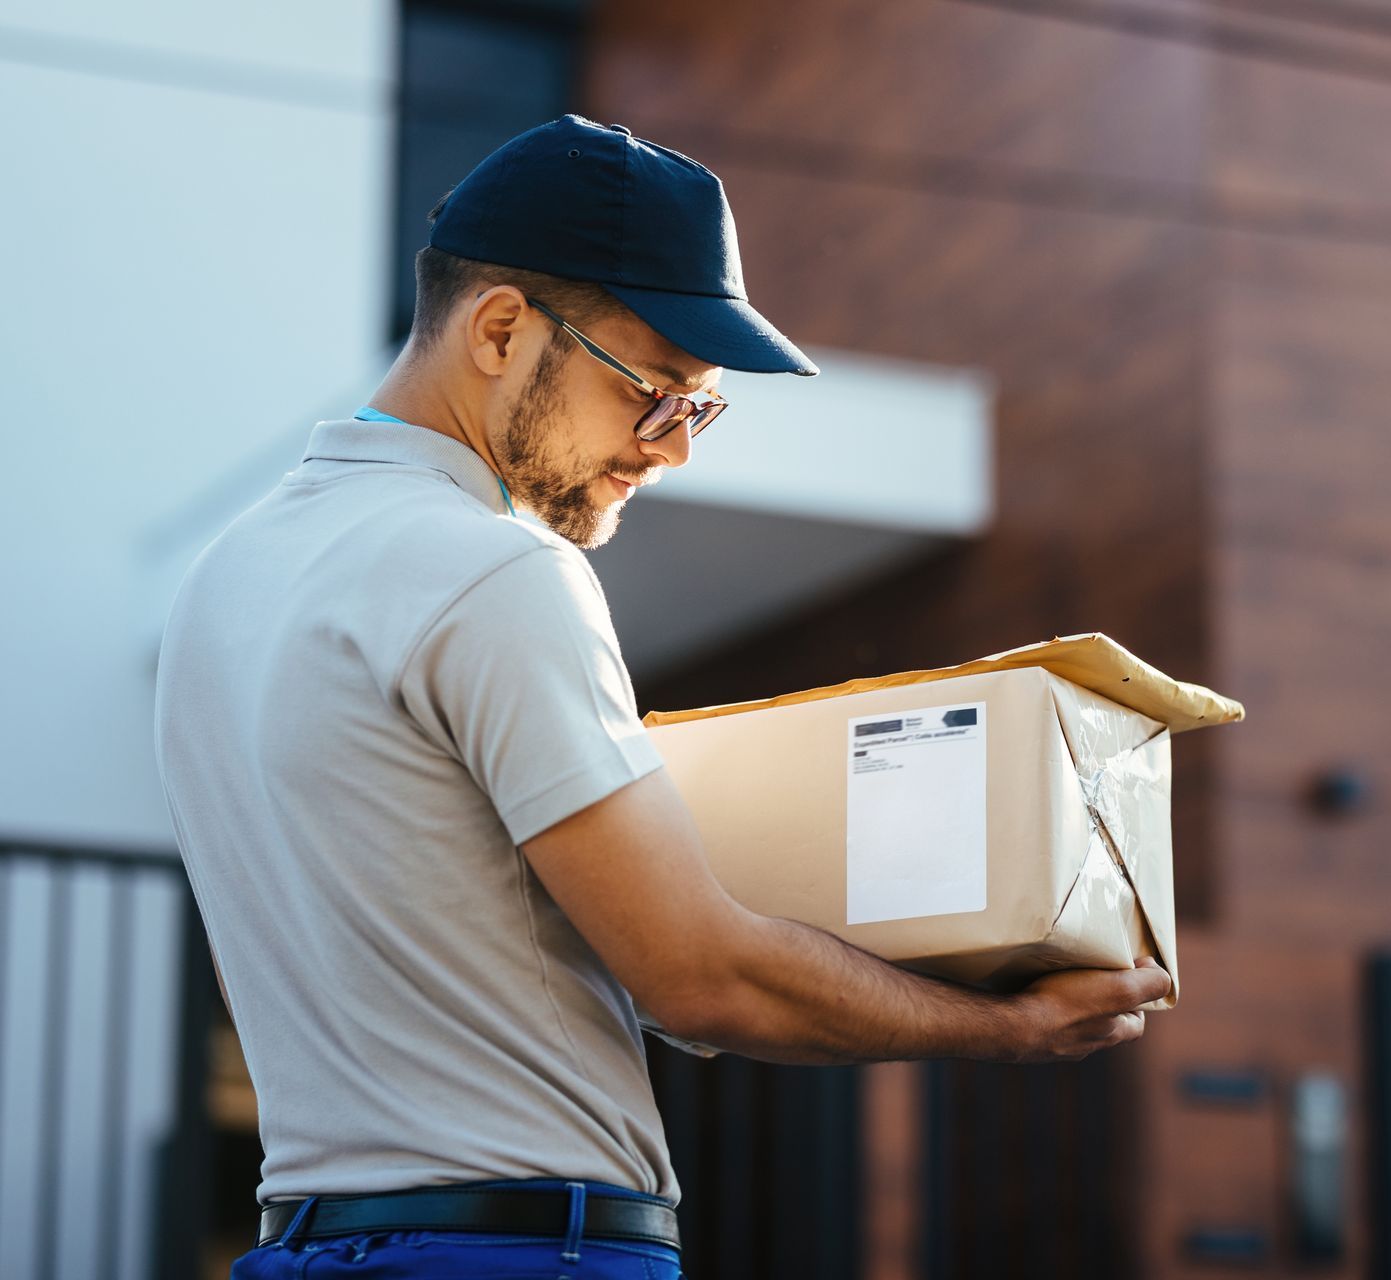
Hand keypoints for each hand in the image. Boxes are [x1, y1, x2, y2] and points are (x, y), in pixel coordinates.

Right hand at [1007, 956, 1171, 1063]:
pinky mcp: (1030, 1037)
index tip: (1129, 977)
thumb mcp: (1120, 989)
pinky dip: (1045, 1010)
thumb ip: (1149, 983)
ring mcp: (1056, 1044)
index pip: (1136, 1024)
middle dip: (1104, 1005)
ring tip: (1062, 980)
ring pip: (1073, 1025)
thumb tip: (1159, 972)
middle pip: (1105, 1026)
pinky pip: (1043, 1022)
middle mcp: (1086, 1044)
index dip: (1138, 1003)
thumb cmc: (1066, 1005)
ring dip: (1073, 1006)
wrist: (1015, 1027)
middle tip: (1093, 977)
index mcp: (1110, 1033)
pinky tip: (1035, 993)